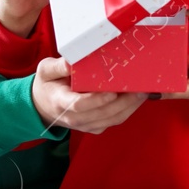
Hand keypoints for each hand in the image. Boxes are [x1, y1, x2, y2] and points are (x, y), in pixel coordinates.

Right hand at [30, 56, 146, 133]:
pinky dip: (128, 110)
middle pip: (102, 113)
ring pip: (112, 119)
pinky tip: (137, 98)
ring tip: (143, 91)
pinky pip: (114, 120)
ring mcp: (86, 125)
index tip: (111, 92)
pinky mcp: (96, 127)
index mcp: (61, 102)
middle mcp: (75, 118)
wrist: (45, 106)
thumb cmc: (48, 85)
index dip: (96, 100)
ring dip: (130, 106)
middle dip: (123, 102)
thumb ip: (57, 66)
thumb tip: (71, 61)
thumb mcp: (45, 71)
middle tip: (139, 88)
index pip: (79, 105)